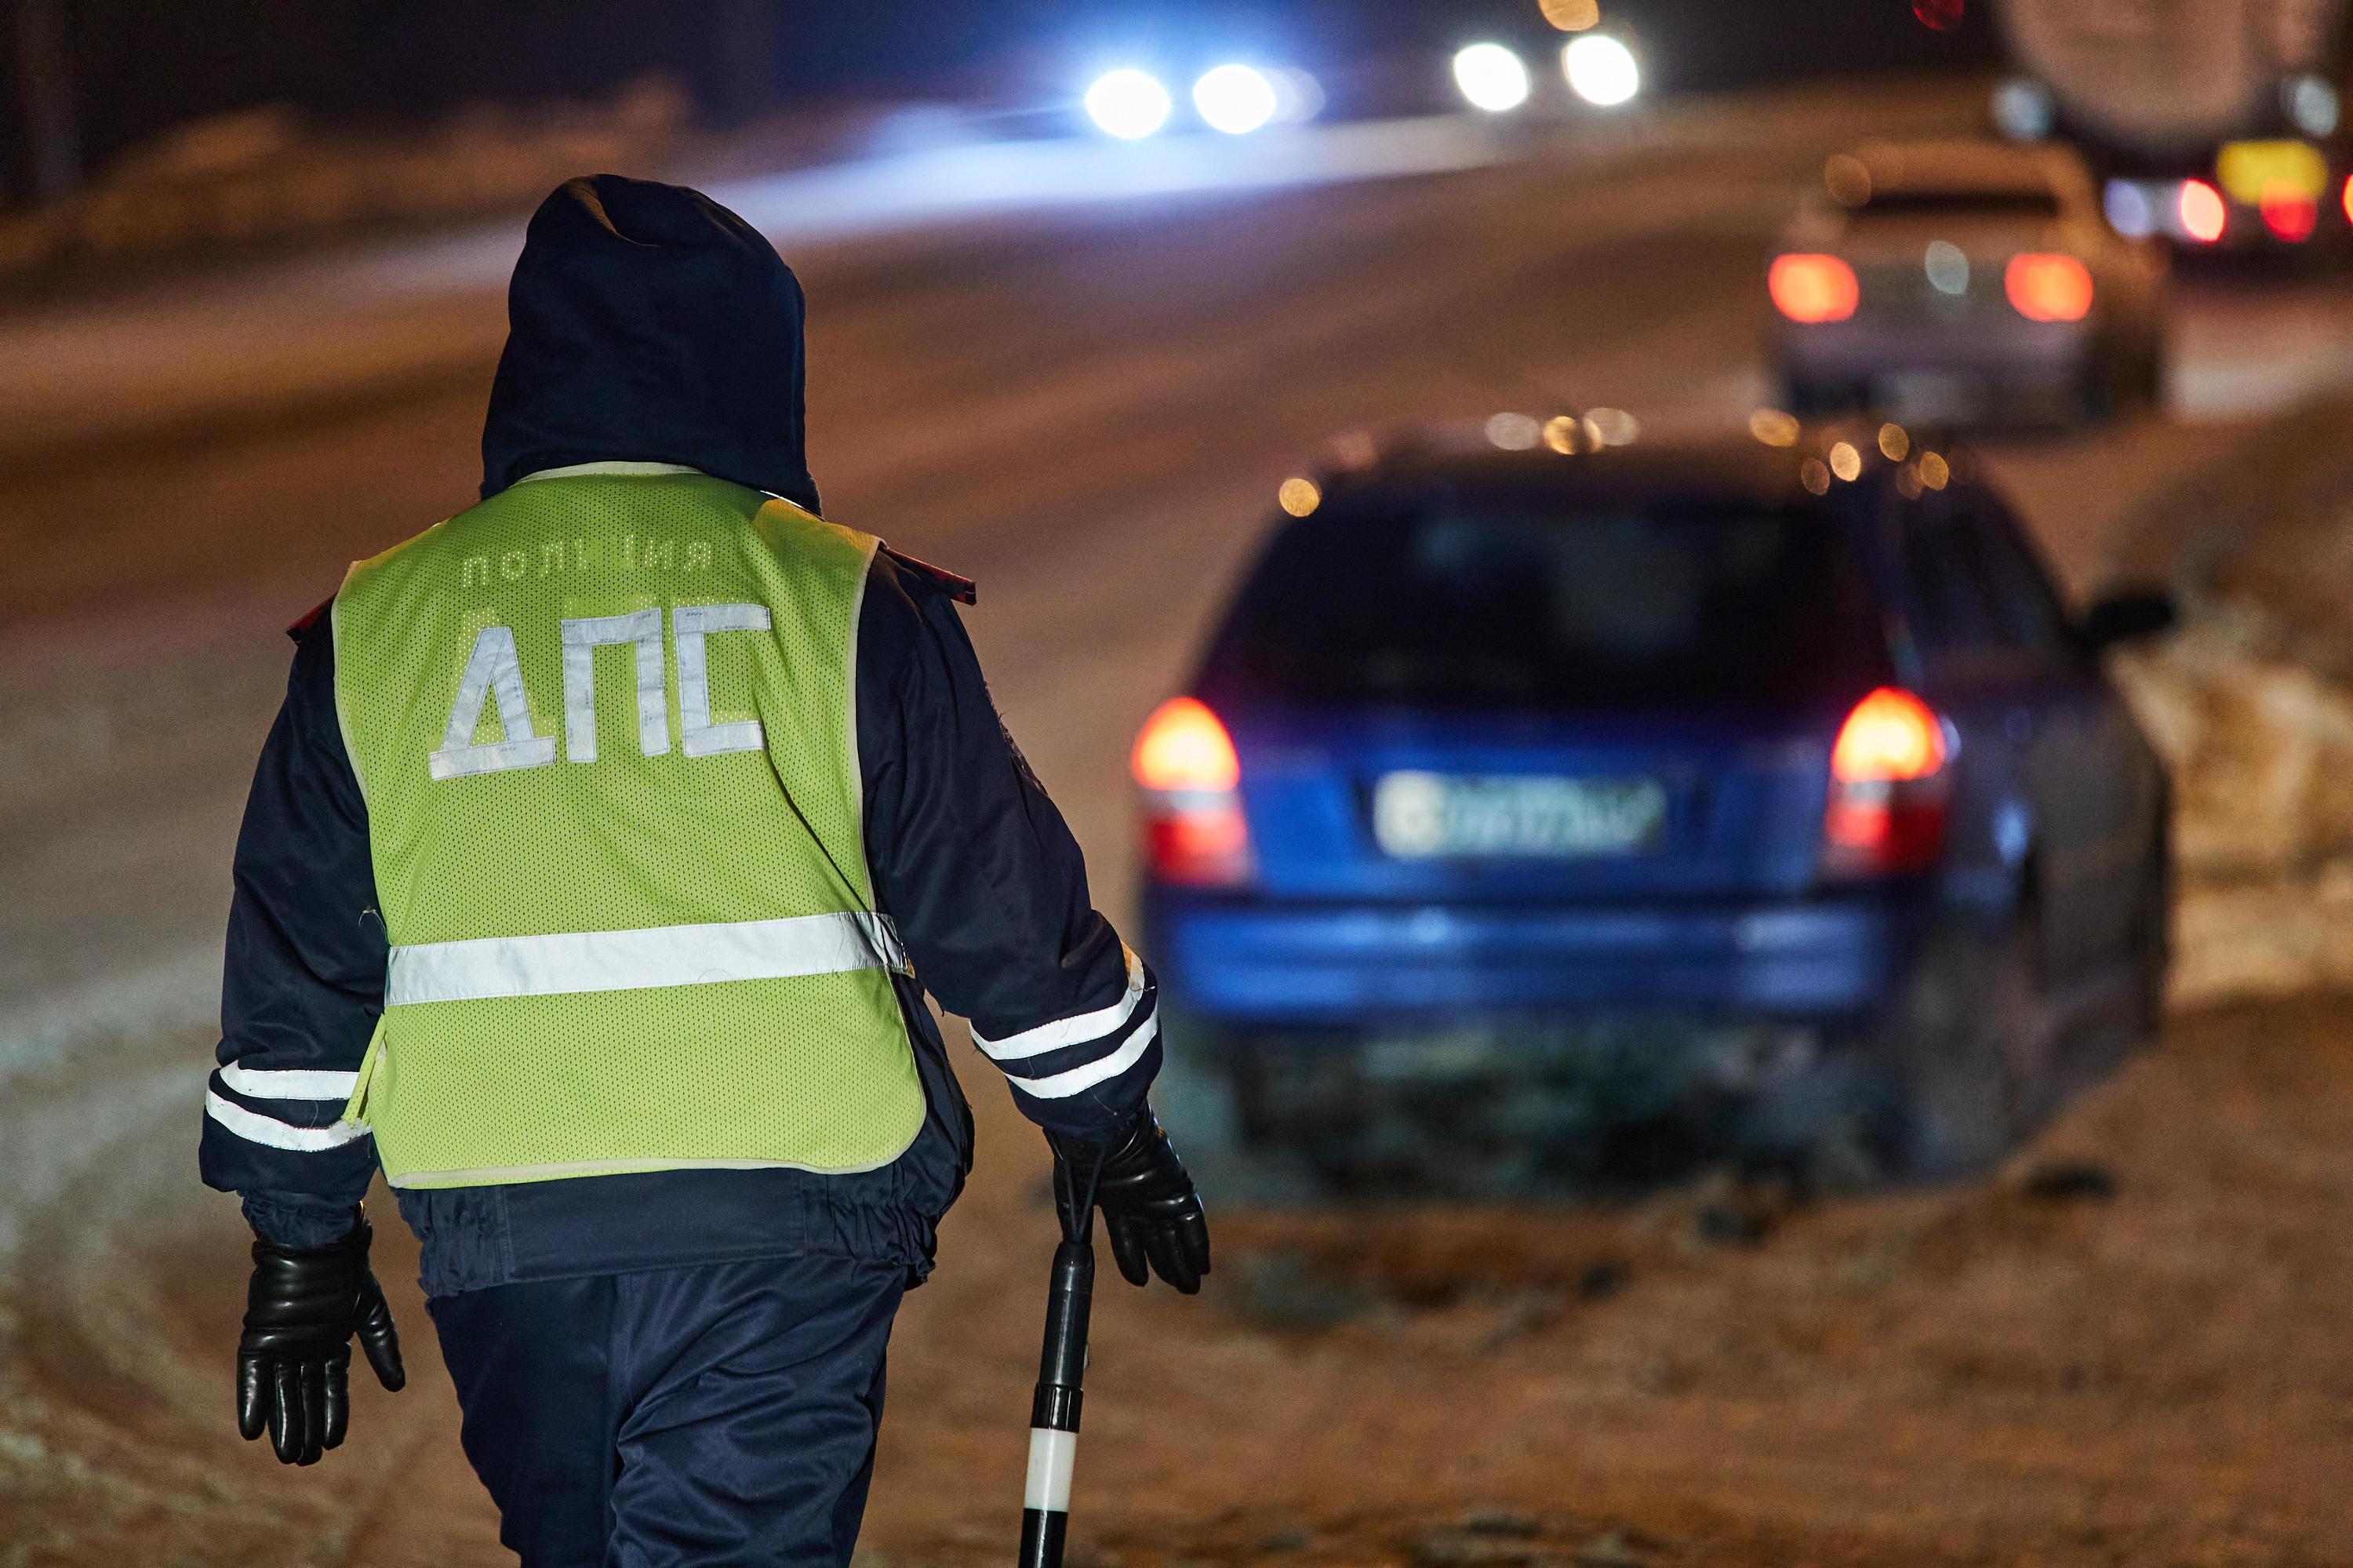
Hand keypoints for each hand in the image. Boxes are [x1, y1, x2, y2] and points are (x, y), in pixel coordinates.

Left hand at [236, 1210, 404, 1464]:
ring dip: (281, 1424)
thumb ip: (383, 1348)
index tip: (332, 1444)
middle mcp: (304, 1348)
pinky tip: (252, 1430)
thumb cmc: (348, 1271)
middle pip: (304, 1397)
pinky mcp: (257, 1338)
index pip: (331, 1387)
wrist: (318, 1243)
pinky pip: (251, 1376)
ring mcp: (280, 1345)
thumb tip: (398, 1387)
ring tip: (286, 1455)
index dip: (332, 1415)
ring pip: (280, 1393)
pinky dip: (251, 1402)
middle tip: (304, 1461)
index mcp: (331, 1341)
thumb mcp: (372, 1312)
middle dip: (305, 1428)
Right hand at [1047, 1107, 1210, 1293]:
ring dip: (1184, 1264)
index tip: (1141, 1282)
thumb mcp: (1071, 1196)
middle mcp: (1140, 1202)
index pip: (1128, 1240)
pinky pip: (1193, 1224)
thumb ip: (1073, 1223)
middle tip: (1179, 1289)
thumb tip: (1074, 1250)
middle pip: (1157, 1242)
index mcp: (1116, 1202)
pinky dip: (1197, 1246)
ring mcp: (1160, 1196)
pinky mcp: (1179, 1189)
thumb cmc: (1082, 1159)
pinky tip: (1202, 1268)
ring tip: (1190, 1287)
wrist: (1101, 1131)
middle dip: (1167, 1267)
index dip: (1135, 1263)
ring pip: (1176, 1238)